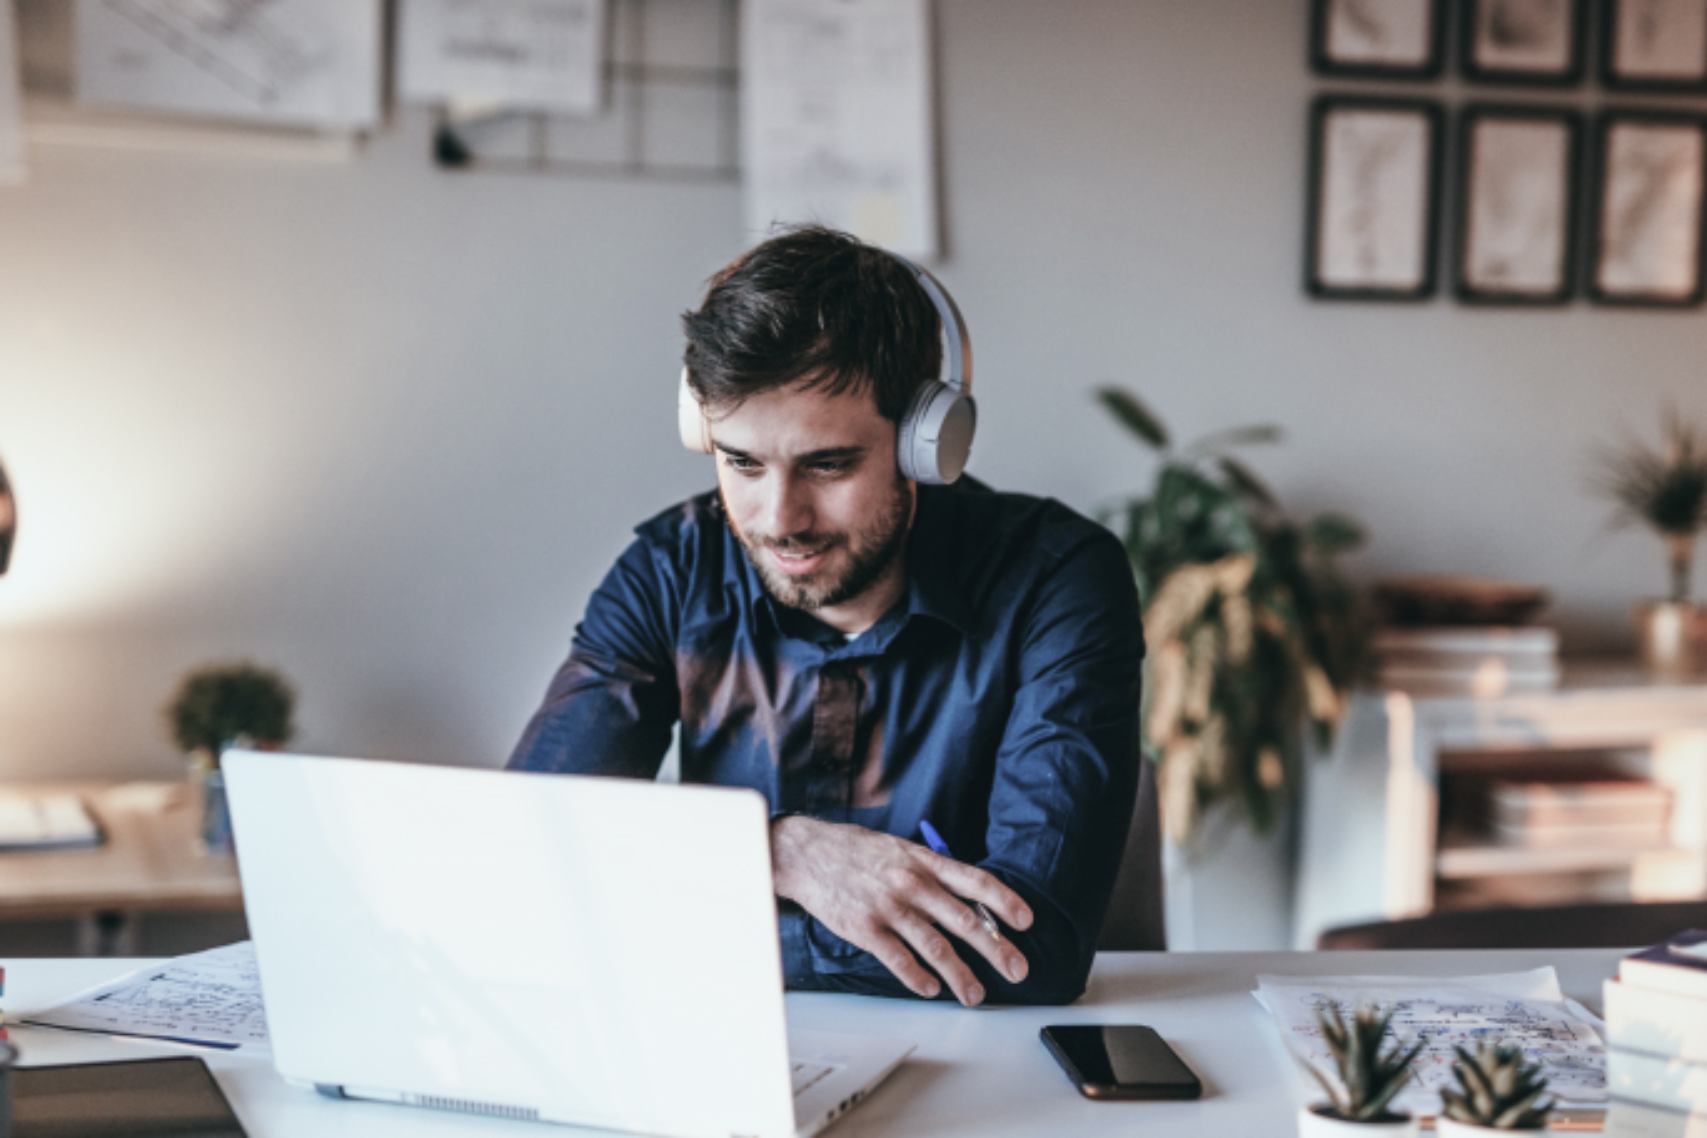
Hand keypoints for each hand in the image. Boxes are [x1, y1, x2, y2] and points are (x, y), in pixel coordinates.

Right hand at [770, 816, 1032, 1005]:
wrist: (806, 853)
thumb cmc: (855, 852)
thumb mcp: (899, 850)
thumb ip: (930, 872)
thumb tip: (967, 900)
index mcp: (923, 861)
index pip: (974, 881)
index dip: (1004, 901)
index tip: (1026, 921)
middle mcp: (911, 883)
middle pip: (964, 921)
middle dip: (996, 949)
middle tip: (1017, 969)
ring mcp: (888, 907)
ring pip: (936, 946)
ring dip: (960, 975)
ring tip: (976, 995)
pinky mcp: (865, 928)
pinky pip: (898, 959)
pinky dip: (918, 978)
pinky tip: (931, 989)